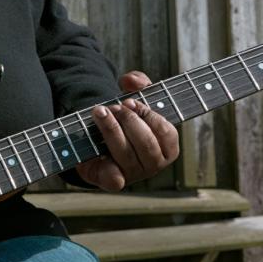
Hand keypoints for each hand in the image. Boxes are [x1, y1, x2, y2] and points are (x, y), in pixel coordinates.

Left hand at [74, 70, 179, 191]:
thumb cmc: (123, 120)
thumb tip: (131, 80)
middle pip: (146, 145)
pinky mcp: (111, 181)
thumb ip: (138, 83)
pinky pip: (114, 179)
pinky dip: (107, 167)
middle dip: (129, 121)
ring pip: (127, 155)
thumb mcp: (134, 98)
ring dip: (112, 130)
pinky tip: (98, 151)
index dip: (149, 116)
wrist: (95, 140)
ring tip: (99, 112)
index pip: (167, 133)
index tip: (130, 102)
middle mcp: (152, 165)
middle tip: (113, 106)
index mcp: (166, 148)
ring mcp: (133, 174)